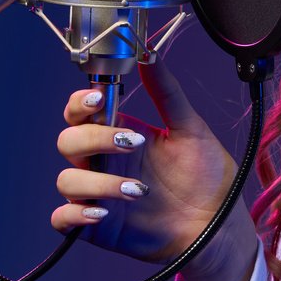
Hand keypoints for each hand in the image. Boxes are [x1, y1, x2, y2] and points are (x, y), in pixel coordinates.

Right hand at [51, 58, 257, 280]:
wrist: (218, 226)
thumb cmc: (206, 177)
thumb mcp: (191, 129)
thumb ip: (167, 93)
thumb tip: (149, 54)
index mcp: (120, 133)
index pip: (81, 111)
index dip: (80, 103)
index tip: (100, 100)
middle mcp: (104, 161)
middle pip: (68, 140)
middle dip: (95, 139)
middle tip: (134, 143)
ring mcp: (98, 193)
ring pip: (67, 180)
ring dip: (97, 183)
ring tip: (139, 191)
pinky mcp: (96, 225)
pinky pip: (63, 218)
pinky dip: (75, 215)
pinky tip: (103, 214)